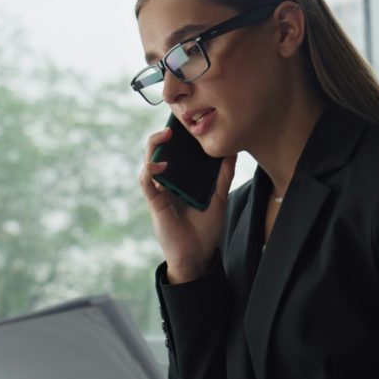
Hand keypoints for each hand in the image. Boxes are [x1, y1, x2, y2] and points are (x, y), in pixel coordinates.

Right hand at [139, 127, 236, 283]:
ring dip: (153, 147)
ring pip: (148, 163)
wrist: (198, 255)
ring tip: (164, 136)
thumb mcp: (219, 197)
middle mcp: (168, 183)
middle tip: (174, 125)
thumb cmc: (205, 229)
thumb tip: (232, 151)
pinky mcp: (155, 202)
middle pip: (157, 153)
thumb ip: (223, 176)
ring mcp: (160, 191)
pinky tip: (160, 165)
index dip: (174, 137)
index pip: (173, 153)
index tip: (184, 123)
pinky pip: (146, 183)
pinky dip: (150, 171)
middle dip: (161, 136)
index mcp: (181, 179)